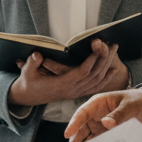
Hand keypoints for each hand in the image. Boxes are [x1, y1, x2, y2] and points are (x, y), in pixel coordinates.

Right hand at [7, 40, 128, 107]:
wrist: (28, 97)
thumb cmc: (28, 82)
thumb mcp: (27, 72)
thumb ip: (32, 63)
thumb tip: (37, 54)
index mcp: (61, 85)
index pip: (82, 72)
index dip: (92, 60)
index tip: (99, 46)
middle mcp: (72, 90)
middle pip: (94, 75)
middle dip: (104, 58)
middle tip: (112, 44)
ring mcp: (76, 92)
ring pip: (97, 80)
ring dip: (107, 65)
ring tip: (114, 49)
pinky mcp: (77, 93)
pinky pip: (95, 87)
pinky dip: (106, 78)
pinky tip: (113, 69)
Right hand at [64, 86, 141, 141]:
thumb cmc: (138, 101)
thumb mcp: (130, 106)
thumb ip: (119, 114)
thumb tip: (106, 123)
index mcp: (98, 103)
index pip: (82, 113)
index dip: (74, 123)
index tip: (67, 134)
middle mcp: (96, 114)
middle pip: (82, 128)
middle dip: (76, 139)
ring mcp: (100, 125)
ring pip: (88, 137)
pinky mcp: (106, 134)